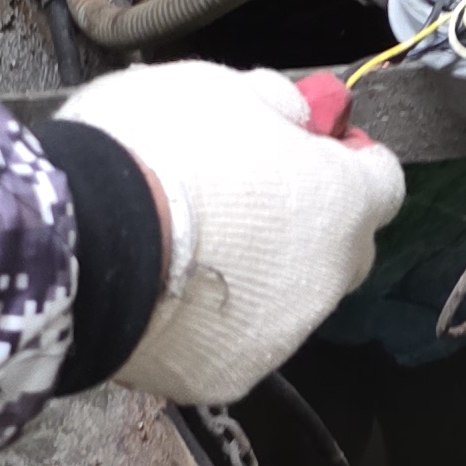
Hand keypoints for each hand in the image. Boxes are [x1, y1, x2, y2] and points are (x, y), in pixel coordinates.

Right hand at [53, 62, 405, 404]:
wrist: (83, 241)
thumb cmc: (153, 149)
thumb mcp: (216, 88)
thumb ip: (274, 103)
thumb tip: (295, 117)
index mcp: (341, 201)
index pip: (382, 183)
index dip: (351, 161)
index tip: (319, 148)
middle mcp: (329, 278)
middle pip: (345, 252)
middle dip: (316, 228)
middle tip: (255, 201)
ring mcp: (282, 336)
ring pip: (290, 304)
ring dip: (262, 280)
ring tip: (193, 254)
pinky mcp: (229, 377)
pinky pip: (233, 344)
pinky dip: (212, 324)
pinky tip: (167, 298)